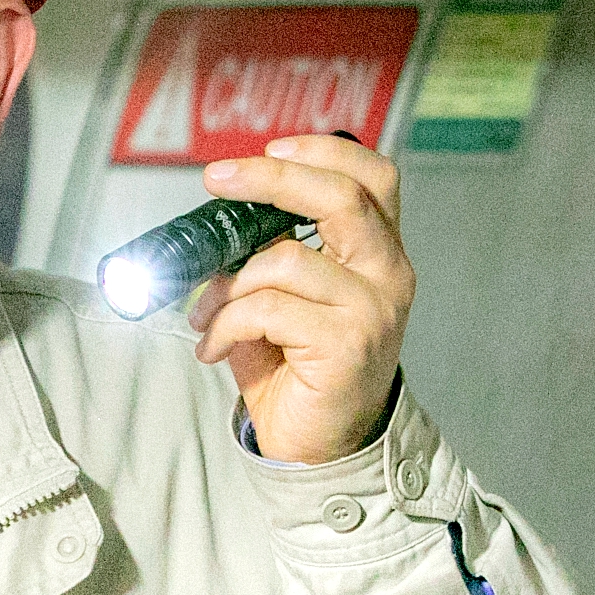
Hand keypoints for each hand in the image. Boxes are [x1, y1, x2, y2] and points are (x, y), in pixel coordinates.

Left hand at [188, 134, 412, 464]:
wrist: (320, 446)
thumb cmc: (297, 366)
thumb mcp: (282, 297)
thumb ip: (267, 252)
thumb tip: (222, 215)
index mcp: (378, 251)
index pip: (373, 178)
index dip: (322, 151)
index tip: (269, 148)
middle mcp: (389, 273)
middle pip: (342, 198)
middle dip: (272, 179)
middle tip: (216, 180)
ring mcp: (373, 309)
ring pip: (286, 260)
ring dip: (228, 285)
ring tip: (204, 314)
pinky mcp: (347, 345)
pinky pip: (268, 310)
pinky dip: (227, 323)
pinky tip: (214, 346)